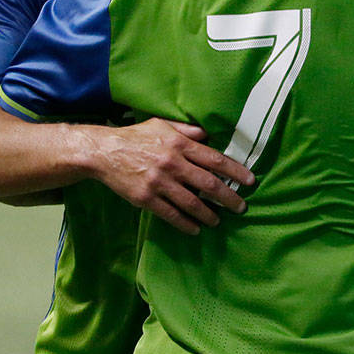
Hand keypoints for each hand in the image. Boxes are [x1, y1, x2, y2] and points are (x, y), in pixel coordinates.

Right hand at [83, 118, 254, 234]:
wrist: (104, 152)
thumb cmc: (136, 136)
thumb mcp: (162, 124)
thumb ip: (187, 131)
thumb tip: (209, 134)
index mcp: (179, 144)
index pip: (214, 159)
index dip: (235, 171)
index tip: (250, 180)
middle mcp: (172, 164)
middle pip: (208, 183)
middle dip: (229, 197)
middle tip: (241, 207)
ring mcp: (159, 183)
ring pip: (192, 203)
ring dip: (209, 214)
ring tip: (219, 220)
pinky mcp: (146, 199)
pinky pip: (171, 214)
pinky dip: (186, 223)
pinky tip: (196, 228)